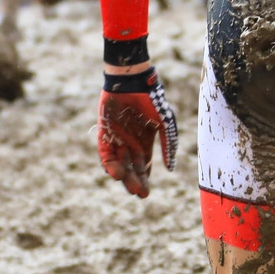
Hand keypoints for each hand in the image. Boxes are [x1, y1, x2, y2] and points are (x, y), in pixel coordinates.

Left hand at [97, 65, 177, 197]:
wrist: (133, 80)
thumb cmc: (151, 99)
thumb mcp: (165, 123)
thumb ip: (168, 144)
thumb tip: (170, 168)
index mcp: (144, 141)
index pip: (143, 166)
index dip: (144, 179)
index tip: (145, 193)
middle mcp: (130, 142)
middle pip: (131, 167)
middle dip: (134, 181)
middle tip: (138, 193)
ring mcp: (116, 137)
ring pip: (118, 162)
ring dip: (122, 174)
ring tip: (127, 183)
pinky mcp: (104, 131)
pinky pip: (105, 151)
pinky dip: (109, 163)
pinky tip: (115, 173)